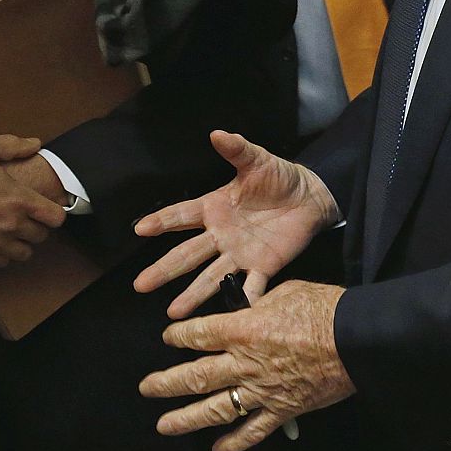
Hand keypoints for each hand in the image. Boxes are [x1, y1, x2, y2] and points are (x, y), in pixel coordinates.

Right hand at [0, 95, 66, 265]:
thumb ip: (10, 144)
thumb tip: (34, 144)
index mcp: (17, 198)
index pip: (56, 216)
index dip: (54, 211)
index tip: (46, 208)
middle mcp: (10, 224)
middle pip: (42, 235)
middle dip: (37, 226)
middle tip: (26, 218)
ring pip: (24, 253)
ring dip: (21, 243)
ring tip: (12, 231)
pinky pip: (2, 262)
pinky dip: (2, 254)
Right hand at [133, 130, 339, 317]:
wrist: (311, 197)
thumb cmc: (280, 177)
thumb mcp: (258, 160)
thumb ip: (237, 149)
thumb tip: (217, 133)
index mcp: (214, 208)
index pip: (181, 216)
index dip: (162, 221)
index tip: (140, 229)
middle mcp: (220, 235)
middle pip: (187, 255)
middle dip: (164, 269)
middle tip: (141, 285)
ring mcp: (239, 254)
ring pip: (212, 277)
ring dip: (193, 294)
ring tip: (174, 314)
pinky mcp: (263, 266)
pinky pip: (251, 286)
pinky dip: (243, 300)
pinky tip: (231, 318)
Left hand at [139, 280, 352, 450]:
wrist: (357, 339)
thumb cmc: (325, 308)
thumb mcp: (288, 291)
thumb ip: (261, 302)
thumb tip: (251, 306)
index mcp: (243, 329)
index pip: (199, 334)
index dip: (179, 336)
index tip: (168, 337)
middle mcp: (244, 362)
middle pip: (195, 375)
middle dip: (166, 382)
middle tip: (147, 387)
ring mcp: (261, 390)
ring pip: (215, 408)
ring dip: (185, 418)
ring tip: (164, 424)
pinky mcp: (282, 409)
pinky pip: (253, 431)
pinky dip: (234, 442)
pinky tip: (218, 448)